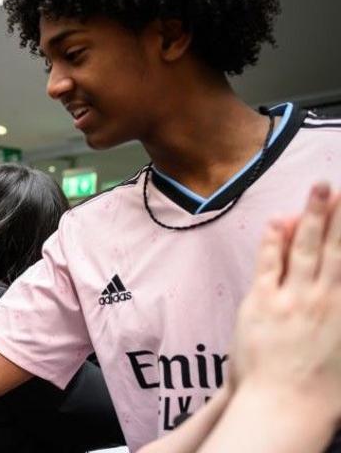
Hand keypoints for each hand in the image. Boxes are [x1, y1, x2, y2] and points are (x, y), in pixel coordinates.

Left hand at [229, 183, 340, 420]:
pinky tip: (279, 220)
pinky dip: (275, 240)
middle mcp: (325, 298)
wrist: (285, 407)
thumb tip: (337, 292)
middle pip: (336, 247)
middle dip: (340, 214)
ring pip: (305, 248)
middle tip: (339, 187)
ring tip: (320, 189)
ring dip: (312, 215)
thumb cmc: (321, 391)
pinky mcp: (262, 303)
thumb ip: (340, 315)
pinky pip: (269, 264)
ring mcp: (292, 299)